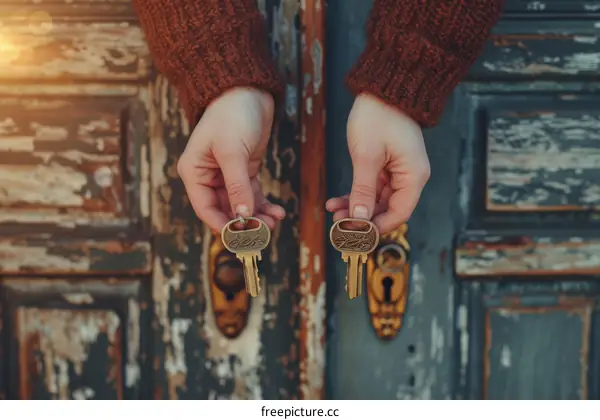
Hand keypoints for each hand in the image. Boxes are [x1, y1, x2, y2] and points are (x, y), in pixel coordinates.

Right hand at [177, 87, 285, 232]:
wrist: (249, 91)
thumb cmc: (232, 115)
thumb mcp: (232, 151)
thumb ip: (237, 185)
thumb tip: (243, 217)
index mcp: (194, 172)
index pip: (205, 208)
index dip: (223, 225)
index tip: (243, 237)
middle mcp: (207, 177)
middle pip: (224, 210)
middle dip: (245, 222)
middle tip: (266, 230)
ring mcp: (226, 175)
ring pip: (240, 206)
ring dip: (257, 216)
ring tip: (275, 221)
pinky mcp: (244, 171)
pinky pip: (252, 195)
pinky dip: (263, 205)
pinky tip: (277, 211)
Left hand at [326, 93, 430, 233]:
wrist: (381, 88)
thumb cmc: (377, 117)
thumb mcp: (366, 156)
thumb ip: (363, 190)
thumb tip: (360, 219)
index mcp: (413, 176)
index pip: (399, 214)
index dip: (377, 227)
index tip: (354, 233)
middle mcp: (411, 177)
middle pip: (388, 210)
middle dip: (362, 218)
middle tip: (337, 223)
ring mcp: (399, 171)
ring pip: (377, 201)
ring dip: (356, 207)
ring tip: (332, 211)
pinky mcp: (388, 166)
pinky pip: (373, 188)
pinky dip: (356, 194)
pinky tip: (336, 200)